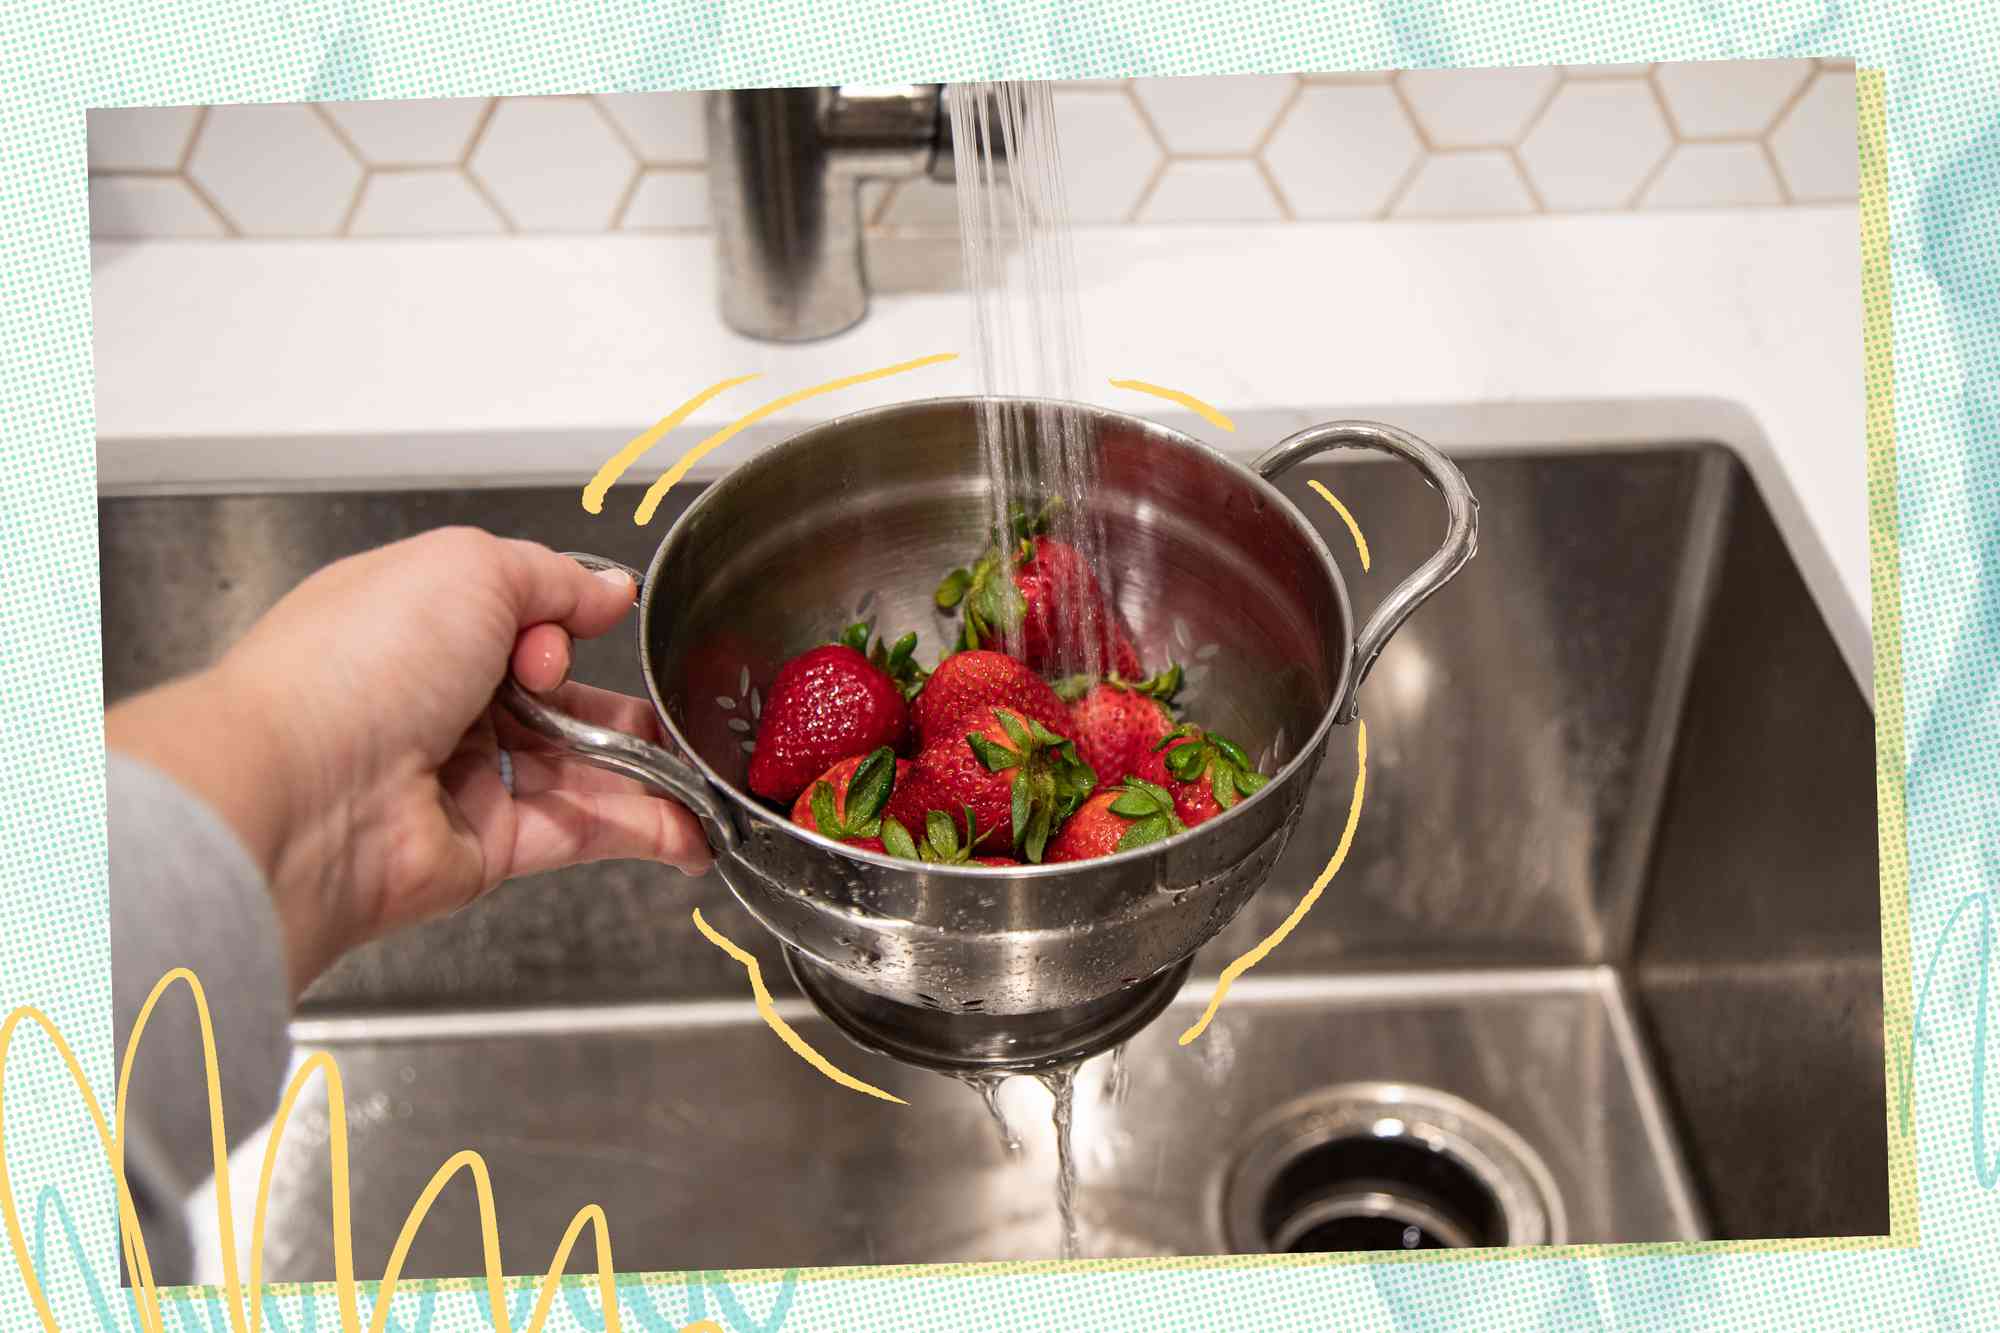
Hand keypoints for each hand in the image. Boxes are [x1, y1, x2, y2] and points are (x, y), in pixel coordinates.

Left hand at [106, 527, 712, 997]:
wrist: (307, 793)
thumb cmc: (361, 662)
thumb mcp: (470, 568)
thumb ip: (554, 579)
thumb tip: (610, 589)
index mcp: (421, 621)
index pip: (521, 615)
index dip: (568, 618)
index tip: (599, 620)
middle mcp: (440, 699)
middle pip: (560, 699)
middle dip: (622, 700)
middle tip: (675, 702)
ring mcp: (464, 777)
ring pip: (580, 768)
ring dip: (647, 770)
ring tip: (704, 771)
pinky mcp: (487, 848)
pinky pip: (579, 831)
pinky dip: (641, 830)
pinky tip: (693, 830)